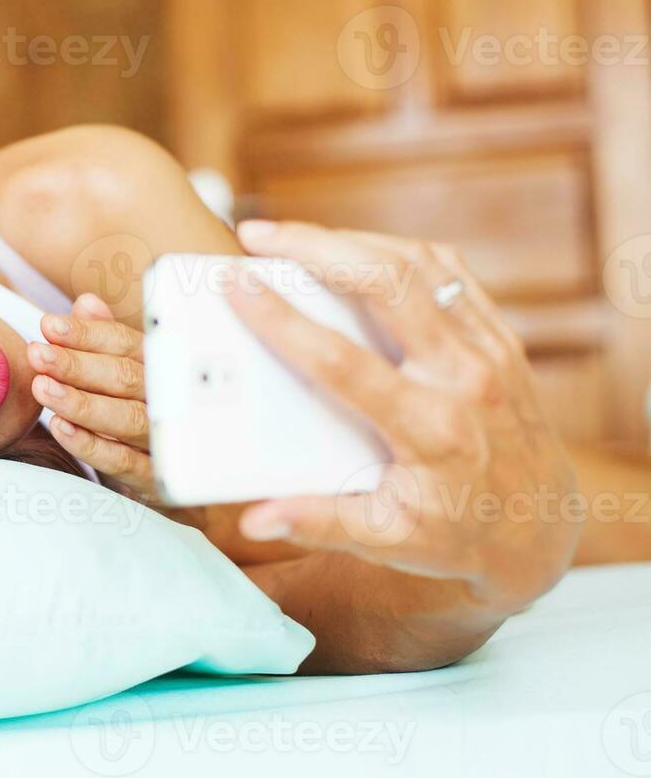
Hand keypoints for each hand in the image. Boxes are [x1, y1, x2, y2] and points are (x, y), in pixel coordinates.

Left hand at [26, 294, 157, 501]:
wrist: (164, 476)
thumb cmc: (135, 411)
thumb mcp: (121, 372)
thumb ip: (104, 339)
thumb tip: (86, 302)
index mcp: (158, 367)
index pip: (124, 343)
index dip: (86, 333)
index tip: (48, 326)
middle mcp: (166, 400)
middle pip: (125, 377)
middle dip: (77, 365)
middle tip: (37, 354)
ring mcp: (163, 441)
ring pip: (126, 418)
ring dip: (81, 402)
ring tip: (42, 388)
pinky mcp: (154, 479)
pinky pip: (124, 462)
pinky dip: (91, 445)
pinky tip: (60, 427)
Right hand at [229, 221, 580, 614]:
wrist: (539, 528)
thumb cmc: (456, 533)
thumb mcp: (387, 540)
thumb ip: (319, 522)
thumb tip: (255, 520)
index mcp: (431, 432)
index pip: (343, 362)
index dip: (283, 320)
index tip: (238, 284)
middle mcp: (466, 380)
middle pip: (386, 286)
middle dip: (314, 248)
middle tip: (256, 236)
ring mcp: (488, 351)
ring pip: (417, 265)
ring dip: (350, 240)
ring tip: (292, 237)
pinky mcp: (497, 335)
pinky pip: (446, 271)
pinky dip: (393, 250)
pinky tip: (352, 249)